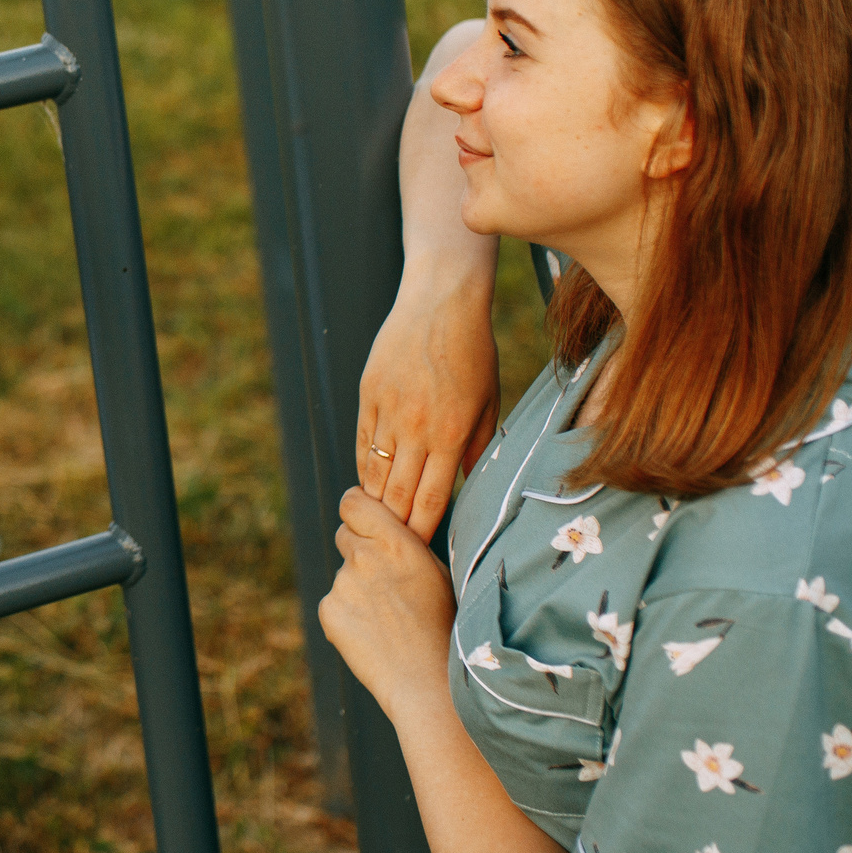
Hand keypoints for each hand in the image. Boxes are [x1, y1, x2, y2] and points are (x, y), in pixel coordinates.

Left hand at [321, 486, 456, 718]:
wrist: (427, 681)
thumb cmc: (443, 625)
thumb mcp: (437, 572)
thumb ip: (406, 542)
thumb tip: (390, 520)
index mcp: (397, 542)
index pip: (352, 502)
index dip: (357, 510)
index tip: (363, 519)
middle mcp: (364, 556)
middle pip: (345, 535)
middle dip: (360, 549)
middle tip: (385, 581)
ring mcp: (342, 584)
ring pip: (344, 574)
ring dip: (358, 587)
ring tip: (388, 618)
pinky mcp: (328, 611)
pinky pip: (335, 602)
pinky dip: (348, 614)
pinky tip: (374, 633)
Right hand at [358, 268, 498, 539]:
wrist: (441, 302)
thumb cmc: (473, 351)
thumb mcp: (488, 401)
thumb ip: (478, 446)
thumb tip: (469, 484)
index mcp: (452, 434)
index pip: (433, 499)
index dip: (424, 531)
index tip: (421, 550)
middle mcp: (417, 428)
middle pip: (400, 493)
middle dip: (398, 525)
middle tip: (396, 547)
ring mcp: (388, 411)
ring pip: (376, 472)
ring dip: (378, 500)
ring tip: (380, 521)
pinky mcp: (368, 394)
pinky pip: (364, 442)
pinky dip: (365, 467)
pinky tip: (369, 482)